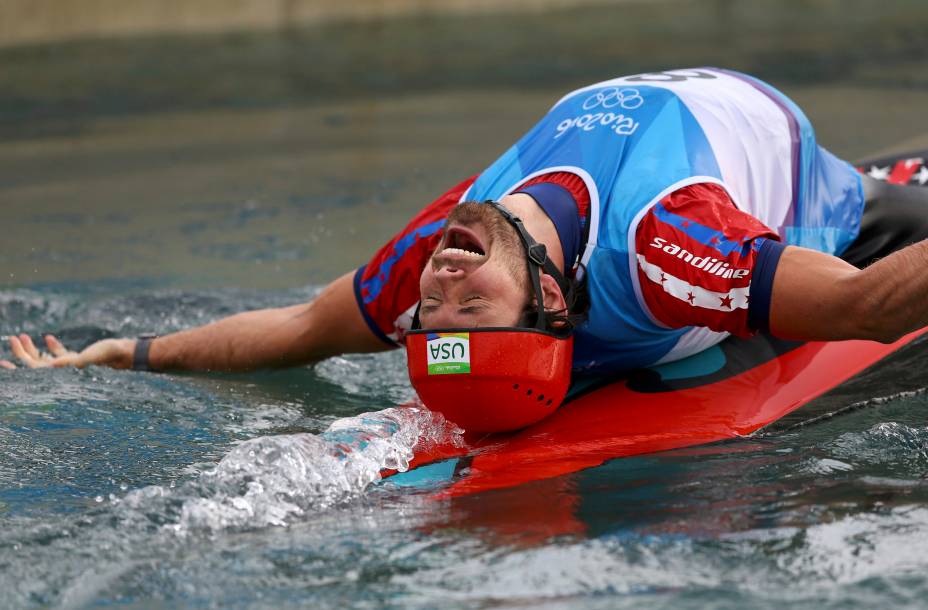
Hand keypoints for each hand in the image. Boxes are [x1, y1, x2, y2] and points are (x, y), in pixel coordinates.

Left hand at [0, 334, 134, 369]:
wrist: (125, 354)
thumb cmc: (110, 354)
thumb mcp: (92, 356)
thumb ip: (76, 360)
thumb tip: (54, 363)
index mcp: (62, 373)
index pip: (33, 370)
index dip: (19, 363)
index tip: (3, 359)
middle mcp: (63, 372)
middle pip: (34, 365)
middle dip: (21, 352)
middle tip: (13, 338)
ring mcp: (69, 367)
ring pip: (44, 360)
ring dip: (32, 348)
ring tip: (23, 336)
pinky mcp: (77, 360)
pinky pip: (59, 355)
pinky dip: (52, 347)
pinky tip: (48, 337)